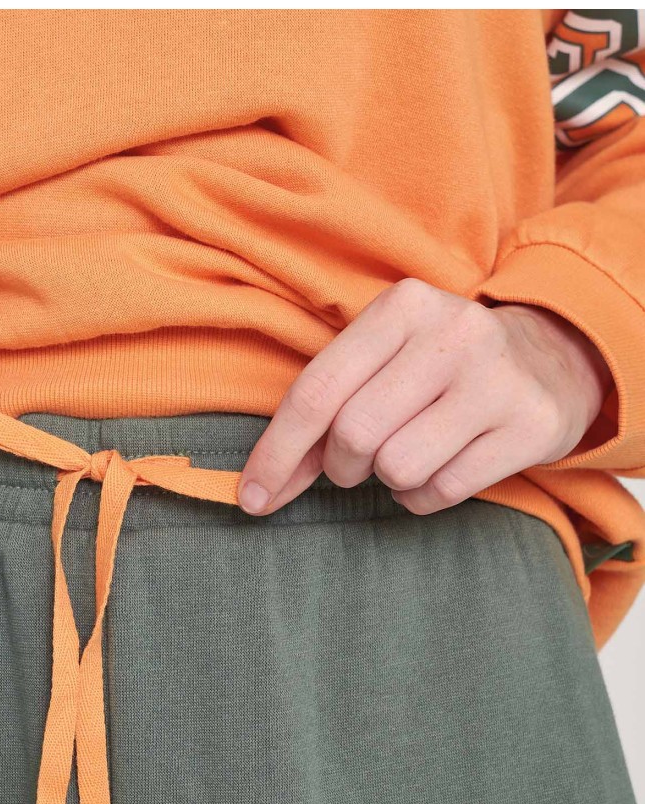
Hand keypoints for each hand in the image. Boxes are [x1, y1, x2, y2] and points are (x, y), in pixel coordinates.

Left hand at [237, 279, 613, 515]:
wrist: (551, 357)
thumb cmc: (436, 367)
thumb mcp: (382, 359)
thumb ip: (320, 412)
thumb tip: (258, 488)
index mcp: (403, 306)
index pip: (317, 391)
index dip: (276, 453)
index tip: (251, 497)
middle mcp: (453, 333)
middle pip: (355, 435)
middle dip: (342, 466)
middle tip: (357, 462)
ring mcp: (497, 379)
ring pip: (398, 467)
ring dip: (387, 480)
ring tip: (407, 455)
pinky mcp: (530, 425)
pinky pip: (442, 491)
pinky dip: (423, 496)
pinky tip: (440, 467)